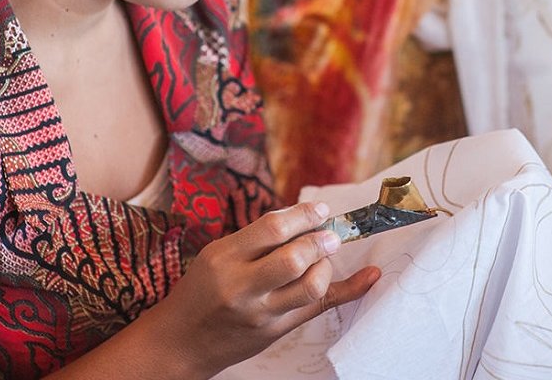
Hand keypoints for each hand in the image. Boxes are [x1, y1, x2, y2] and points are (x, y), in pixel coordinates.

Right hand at [150, 202, 380, 376]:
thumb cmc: (200, 291)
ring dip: (326, 265)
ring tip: (323, 258)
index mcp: (224, 258)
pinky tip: (370, 277)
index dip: (303, 215)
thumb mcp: (216, 255)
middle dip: (320, 240)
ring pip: (310, 287)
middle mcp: (242, 286)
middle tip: (331, 234)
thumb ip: (255, 240)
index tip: (320, 210)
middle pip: (294, 258)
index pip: (272, 228)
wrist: (181, 341)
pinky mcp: (275, 332)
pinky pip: (319, 309)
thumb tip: (302, 218)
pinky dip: (350, 290)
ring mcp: (261, 313)